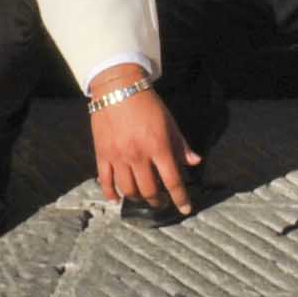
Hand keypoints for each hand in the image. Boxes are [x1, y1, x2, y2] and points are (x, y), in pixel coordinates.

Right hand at [85, 66, 199, 214]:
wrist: (118, 87)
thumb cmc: (147, 103)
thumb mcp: (169, 121)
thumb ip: (181, 144)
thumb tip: (194, 162)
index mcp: (158, 146)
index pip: (172, 181)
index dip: (181, 198)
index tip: (185, 209)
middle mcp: (138, 155)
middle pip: (149, 190)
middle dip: (158, 201)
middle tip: (162, 202)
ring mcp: (118, 156)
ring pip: (128, 189)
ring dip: (138, 199)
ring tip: (143, 198)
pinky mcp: (102, 154)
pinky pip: (106, 181)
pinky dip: (111, 194)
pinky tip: (117, 199)